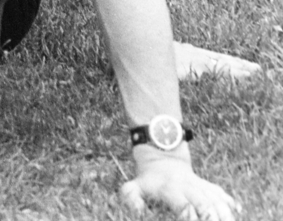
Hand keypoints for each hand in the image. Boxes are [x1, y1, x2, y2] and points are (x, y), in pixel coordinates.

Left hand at [121, 159, 240, 220]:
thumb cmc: (147, 180)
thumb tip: (136, 211)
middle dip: (212, 217)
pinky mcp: (208, 186)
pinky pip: (222, 194)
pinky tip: (239, 210)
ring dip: (225, 213)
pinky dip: (231, 204)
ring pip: (217, 198)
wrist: (162, 157)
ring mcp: (200, 185)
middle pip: (204, 202)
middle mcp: (188, 186)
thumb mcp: (133, 187)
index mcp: (170, 189)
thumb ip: (132, 199)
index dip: (189, 215)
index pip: (183, 205)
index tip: (193, 220)